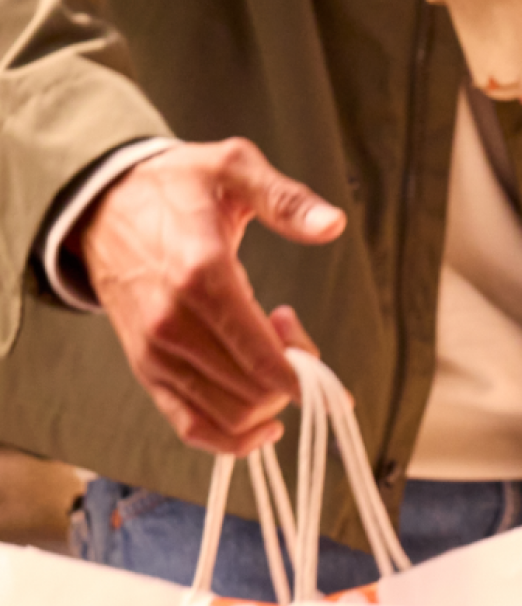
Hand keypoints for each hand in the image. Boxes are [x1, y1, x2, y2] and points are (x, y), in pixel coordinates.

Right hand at [74, 139, 342, 455]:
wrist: (103, 206)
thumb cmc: (176, 186)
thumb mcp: (234, 168)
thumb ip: (287, 200)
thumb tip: (334, 225)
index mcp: (201, 276)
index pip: (261, 356)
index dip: (303, 372)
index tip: (324, 366)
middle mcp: (173, 325)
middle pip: (251, 390)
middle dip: (292, 378)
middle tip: (291, 327)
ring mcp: (155, 353)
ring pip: (226, 414)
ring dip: (266, 397)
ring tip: (269, 343)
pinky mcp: (145, 368)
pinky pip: (189, 425)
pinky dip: (230, 436)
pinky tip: (263, 419)